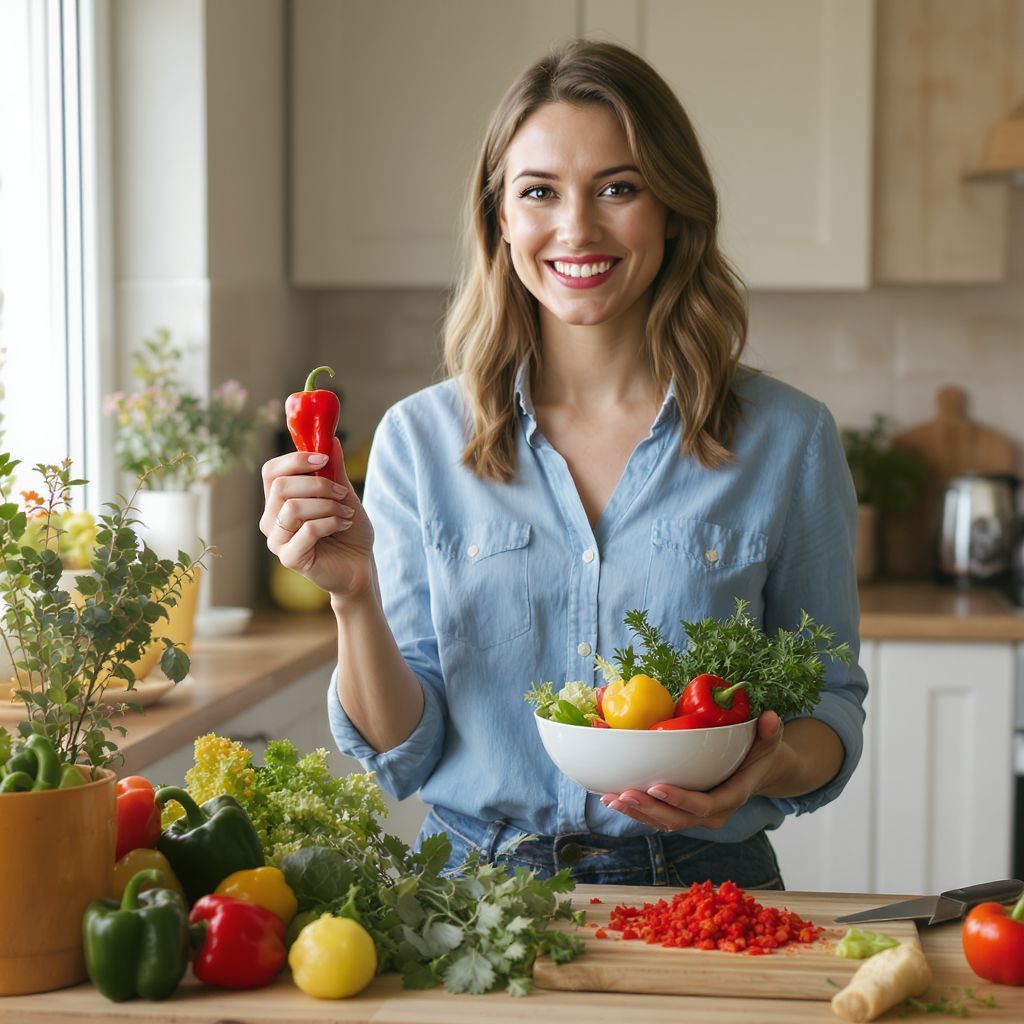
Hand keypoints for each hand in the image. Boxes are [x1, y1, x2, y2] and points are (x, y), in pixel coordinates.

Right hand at [259, 438, 374, 598]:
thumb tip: (330, 440)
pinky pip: (307, 530)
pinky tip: (344, 524)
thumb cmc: (349, 531)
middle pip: (281, 487)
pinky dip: (331, 523)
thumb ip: (334, 470)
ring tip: (346, 513)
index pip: (271, 472)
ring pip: (293, 508)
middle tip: (342, 493)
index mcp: (278, 501)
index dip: (295, 460)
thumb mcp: (344, 495)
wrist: (361, 565)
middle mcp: (271, 520)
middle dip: (318, 485)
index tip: (324, 459)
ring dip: (327, 506)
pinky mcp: (289, 558)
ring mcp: (277, 541)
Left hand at [600, 711, 784, 831]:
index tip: (656, 786)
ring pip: (663, 822)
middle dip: (649, 809)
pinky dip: (636, 810)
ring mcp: (695, 816)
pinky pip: (657, 816)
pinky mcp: (682, 812)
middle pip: (677, 820)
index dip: (680, 800)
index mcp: (731, 797)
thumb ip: (771, 732)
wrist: (760, 771)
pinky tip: (612, 797)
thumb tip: (771, 717)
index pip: (704, 806)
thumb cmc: (761, 753)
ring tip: (611, 798)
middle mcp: (712, 814)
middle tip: (624, 793)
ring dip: (636, 812)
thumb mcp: (770, 741)